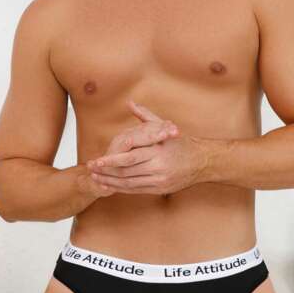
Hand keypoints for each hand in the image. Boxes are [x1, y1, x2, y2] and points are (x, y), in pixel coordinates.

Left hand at [88, 101, 207, 194]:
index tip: (96, 161)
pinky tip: (112, 185)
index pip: (129, 157)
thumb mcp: (164, 127)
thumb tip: (130, 103)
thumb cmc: (181, 143)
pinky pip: (137, 190)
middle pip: (126, 172)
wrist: (203, 162)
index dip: (110, 161)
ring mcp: (160, 179)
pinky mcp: (161, 189)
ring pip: (129, 183)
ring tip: (96, 178)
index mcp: (157, 150)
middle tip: (90, 170)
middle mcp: (158, 166)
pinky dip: (122, 188)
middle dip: (106, 172)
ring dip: (111, 181)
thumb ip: (145, 116)